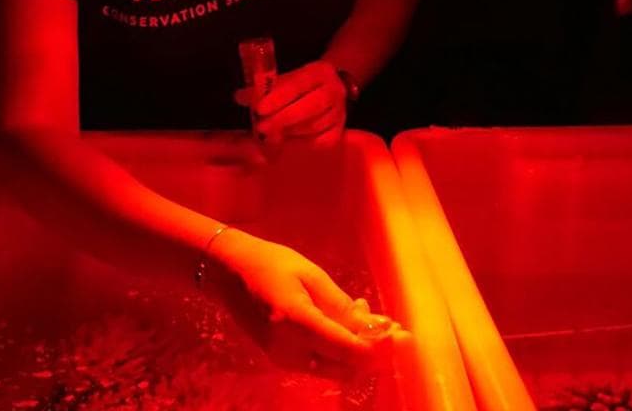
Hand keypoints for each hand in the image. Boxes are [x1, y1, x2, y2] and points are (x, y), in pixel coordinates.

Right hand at [203, 228, 401, 378]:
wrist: (226, 271)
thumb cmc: (270, 263)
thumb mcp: (311, 276)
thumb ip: (343, 308)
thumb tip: (379, 329)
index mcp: (295, 322)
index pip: (350, 351)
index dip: (382, 349)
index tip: (406, 337)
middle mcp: (288, 349)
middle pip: (348, 367)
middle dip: (376, 351)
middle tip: (392, 325)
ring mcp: (283, 359)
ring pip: (338, 369)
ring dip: (359, 350)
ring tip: (362, 314)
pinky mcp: (282, 360)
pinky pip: (322, 363)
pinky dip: (341, 349)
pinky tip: (343, 321)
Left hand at [234, 60, 347, 147]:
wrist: (331, 88)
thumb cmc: (300, 85)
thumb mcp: (284, 79)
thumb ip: (263, 88)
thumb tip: (239, 97)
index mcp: (319, 72)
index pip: (299, 84)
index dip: (279, 97)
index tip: (260, 109)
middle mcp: (335, 90)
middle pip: (311, 107)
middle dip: (283, 118)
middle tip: (261, 127)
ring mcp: (340, 112)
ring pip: (315, 126)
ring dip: (290, 132)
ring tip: (270, 134)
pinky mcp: (340, 130)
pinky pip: (321, 141)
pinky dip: (302, 143)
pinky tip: (288, 140)